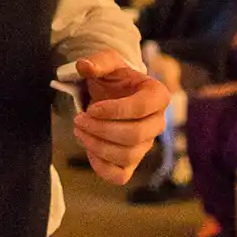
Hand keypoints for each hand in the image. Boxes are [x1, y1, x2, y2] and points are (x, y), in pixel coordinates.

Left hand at [71, 53, 170, 185]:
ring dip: (96, 145)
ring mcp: (146, 145)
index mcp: (158, 96)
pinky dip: (101, 167)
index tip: (91, 108)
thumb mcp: (108, 63)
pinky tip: (88, 150)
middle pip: (134, 135)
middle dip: (101, 129)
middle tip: (79, 119)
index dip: (114, 110)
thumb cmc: (113, 79)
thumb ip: (98, 61)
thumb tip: (84, 66)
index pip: (142, 108)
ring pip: (126, 156)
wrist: (110, 96)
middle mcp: (157, 123)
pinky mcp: (132, 162)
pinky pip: (120, 176)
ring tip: (79, 130)